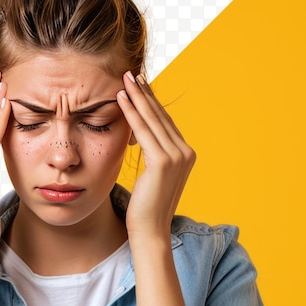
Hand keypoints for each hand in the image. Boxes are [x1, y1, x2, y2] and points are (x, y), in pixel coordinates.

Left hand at [116, 71, 195, 237]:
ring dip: (136, 97)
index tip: (139, 85)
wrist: (150, 231)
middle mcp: (185, 152)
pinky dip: (131, 113)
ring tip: (124, 79)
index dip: (151, 101)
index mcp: (185, 154)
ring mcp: (177, 156)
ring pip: (151, 120)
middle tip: (130, 73)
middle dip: (144, 93)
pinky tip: (119, 99)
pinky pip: (142, 131)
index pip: (165, 122)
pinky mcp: (163, 162)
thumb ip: (152, 154)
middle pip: (160, 116)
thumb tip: (139, 138)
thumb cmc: (146, 206)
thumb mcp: (152, 176)